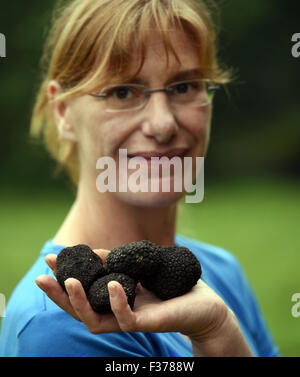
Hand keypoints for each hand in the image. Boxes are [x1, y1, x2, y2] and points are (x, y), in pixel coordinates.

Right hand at [35, 249, 252, 355]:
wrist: (202, 303)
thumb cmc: (171, 285)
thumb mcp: (138, 269)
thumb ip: (117, 263)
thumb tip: (94, 251)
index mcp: (113, 302)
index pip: (81, 295)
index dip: (62, 281)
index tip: (49, 261)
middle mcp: (117, 314)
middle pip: (79, 311)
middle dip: (58, 294)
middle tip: (41, 276)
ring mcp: (131, 320)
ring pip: (95, 321)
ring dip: (79, 301)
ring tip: (68, 281)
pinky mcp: (148, 323)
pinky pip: (126, 319)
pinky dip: (116, 301)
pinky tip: (109, 283)